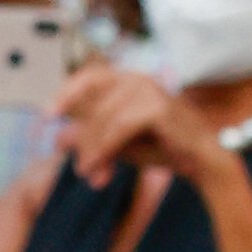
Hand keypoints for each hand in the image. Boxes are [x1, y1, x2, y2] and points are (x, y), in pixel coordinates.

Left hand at [52, 67, 235, 189]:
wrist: (203, 161)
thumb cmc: (165, 148)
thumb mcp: (122, 144)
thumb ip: (94, 138)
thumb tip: (59, 139)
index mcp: (131, 80)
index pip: (91, 77)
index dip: (67, 93)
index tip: (48, 116)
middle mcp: (139, 78)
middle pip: (94, 105)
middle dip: (84, 140)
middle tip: (79, 168)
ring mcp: (150, 90)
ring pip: (104, 119)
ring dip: (92, 149)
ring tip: (88, 174)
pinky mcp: (157, 107)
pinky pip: (118, 128)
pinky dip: (104, 149)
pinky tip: (98, 168)